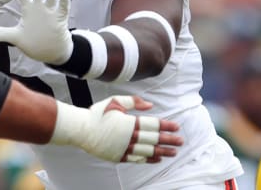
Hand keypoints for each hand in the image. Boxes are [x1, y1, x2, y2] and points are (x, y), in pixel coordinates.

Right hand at [52, 95, 182, 162]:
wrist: (79, 129)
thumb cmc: (96, 113)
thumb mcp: (114, 102)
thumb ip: (133, 102)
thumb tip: (150, 105)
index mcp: (128, 122)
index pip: (152, 124)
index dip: (166, 126)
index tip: (177, 127)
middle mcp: (128, 136)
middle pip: (153, 138)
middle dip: (169, 140)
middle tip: (181, 141)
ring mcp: (123, 148)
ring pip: (148, 150)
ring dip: (162, 151)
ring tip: (173, 152)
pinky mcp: (118, 156)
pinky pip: (137, 159)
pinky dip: (149, 159)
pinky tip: (157, 158)